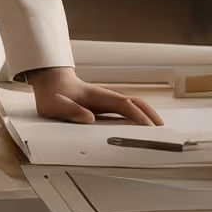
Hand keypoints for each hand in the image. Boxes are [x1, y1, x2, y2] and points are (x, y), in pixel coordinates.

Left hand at [24, 66, 159, 124]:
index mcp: (96, 96)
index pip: (123, 104)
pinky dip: (136, 115)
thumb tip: (90, 118)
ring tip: (155, 128)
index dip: (137, 114)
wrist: (51, 82)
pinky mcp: (104, 104)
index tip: (147, 126)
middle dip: (149, 114)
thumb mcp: (57, 106)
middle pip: (134, 102)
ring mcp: (106, 100)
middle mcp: (105, 96)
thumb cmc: (53, 94)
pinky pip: (125, 109)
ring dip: (145, 114)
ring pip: (132, 105)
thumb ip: (71, 111)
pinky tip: (139, 125)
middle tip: (160, 128)